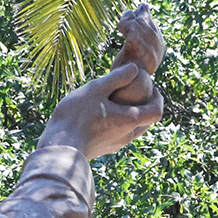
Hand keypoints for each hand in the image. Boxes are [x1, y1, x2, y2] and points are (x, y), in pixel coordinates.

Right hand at [38, 64, 163, 158]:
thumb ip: (117, 77)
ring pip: (132, 130)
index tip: (152, 87)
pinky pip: (118, 135)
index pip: (157, 111)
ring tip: (116, 102)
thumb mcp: (96, 89)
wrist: (59, 147)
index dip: (158, 98)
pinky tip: (101, 115)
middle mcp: (127, 135)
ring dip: (130, 116)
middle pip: (146, 122)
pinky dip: (118, 124)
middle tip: (136, 92)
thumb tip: (135, 68)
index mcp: (130, 120)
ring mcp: (115, 145)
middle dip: (145, 106)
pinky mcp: (103, 149)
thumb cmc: (77, 116)